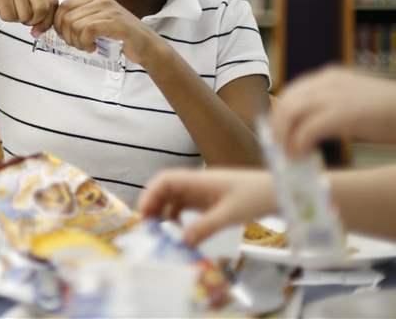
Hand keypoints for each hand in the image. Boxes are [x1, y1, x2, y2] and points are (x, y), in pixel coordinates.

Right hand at [0, 0, 56, 30]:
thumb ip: (38, 4)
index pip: (53, 2)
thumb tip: (46, 26)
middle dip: (33, 21)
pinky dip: (5, 17)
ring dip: (17, 19)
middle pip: (43, 9)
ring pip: (27, 14)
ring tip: (8, 8)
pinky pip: (10, 16)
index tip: (38, 28)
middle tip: (23, 20)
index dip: (47, 19)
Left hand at [52, 0, 160, 64]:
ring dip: (77, 42)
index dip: (58, 24)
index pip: (63, 6)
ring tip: (87, 46)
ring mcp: (108, 10)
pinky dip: (85, 43)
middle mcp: (101, 0)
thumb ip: (80, 20)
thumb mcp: (98, 23)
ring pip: (74, 25)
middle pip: (66, 17)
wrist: (148, 47)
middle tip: (78, 45)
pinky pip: (87, 31)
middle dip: (67, 36)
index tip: (64, 37)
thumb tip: (53, 26)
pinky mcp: (114, 22)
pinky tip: (94, 48)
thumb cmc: (120, 37)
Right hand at [137, 168, 276, 245]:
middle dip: (153, 205)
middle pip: (165, 189)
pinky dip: (179, 217)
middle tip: (147, 228)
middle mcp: (196, 183)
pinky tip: (180, 232)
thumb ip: (205, 227)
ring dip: (164, 212)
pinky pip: (187, 206)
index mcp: (198, 180)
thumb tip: (182, 243)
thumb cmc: (256, 197)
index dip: (150, 194)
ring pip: (175, 198)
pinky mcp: (211, 200)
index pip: (164, 180)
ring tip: (160, 233)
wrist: (280, 191)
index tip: (144, 216)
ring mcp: (203, 191)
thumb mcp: (230, 214)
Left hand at [272, 65, 395, 158]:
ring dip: (284, 136)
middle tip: (278, 147)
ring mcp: (334, 96)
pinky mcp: (343, 114)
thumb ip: (329, 107)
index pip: (291, 92)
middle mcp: (327, 82)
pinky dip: (298, 144)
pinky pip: (308, 129)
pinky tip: (300, 156)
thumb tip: (304, 128)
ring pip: (290, 113)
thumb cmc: (388, 114)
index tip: (276, 133)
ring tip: (288, 154)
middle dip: (277, 127)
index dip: (279, 114)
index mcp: (329, 77)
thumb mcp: (353, 102)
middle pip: (286, 102)